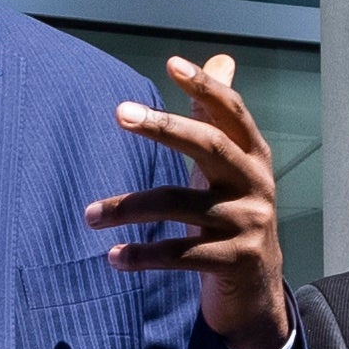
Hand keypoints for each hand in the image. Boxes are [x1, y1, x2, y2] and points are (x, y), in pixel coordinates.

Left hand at [98, 54, 292, 348]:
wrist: (257, 290)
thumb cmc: (232, 216)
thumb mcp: (229, 167)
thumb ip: (219, 117)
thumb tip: (221, 58)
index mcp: (253, 156)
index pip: (232, 112)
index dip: (207, 86)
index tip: (172, 64)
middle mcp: (255, 183)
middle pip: (209, 145)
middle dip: (164, 127)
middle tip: (120, 113)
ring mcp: (248, 223)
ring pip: (179, 205)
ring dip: (128, 208)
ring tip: (90, 215)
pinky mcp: (235, 260)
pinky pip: (180, 254)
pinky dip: (143, 255)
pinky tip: (114, 256)